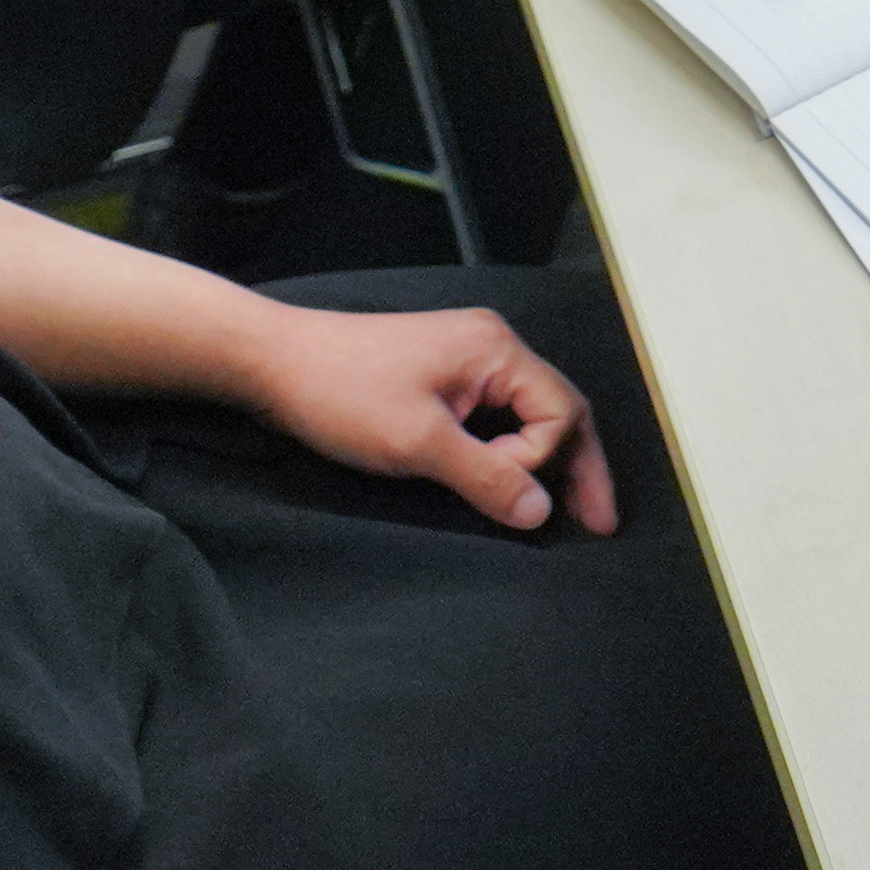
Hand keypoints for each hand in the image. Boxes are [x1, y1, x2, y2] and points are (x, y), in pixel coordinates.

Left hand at [247, 299, 620, 534]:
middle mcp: (492, 346)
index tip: (491, 486)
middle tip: (598, 523)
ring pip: (526, 415)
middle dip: (577, 467)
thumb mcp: (417, 442)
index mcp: (496, 349)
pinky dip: (508, 449)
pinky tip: (506, 478)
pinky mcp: (440, 375)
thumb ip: (486, 476)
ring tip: (562, 508)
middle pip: (555, 410)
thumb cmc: (340, 392)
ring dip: (542, 461)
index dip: (538, 460)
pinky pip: (495, 415)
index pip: (558, 411)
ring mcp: (466, 358)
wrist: (271, 360)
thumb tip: (540, 513)